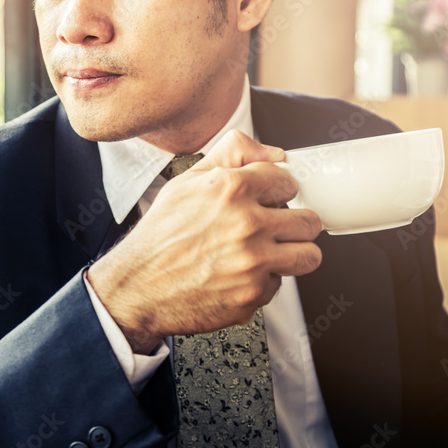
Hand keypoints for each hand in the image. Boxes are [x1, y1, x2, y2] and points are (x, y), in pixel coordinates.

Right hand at [87, 130, 322, 350]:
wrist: (138, 287)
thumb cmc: (160, 236)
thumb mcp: (187, 181)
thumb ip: (232, 154)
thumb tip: (274, 153)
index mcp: (230, 189)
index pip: (288, 181)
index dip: (280, 190)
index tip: (273, 199)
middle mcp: (246, 224)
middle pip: (309, 221)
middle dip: (297, 223)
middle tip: (278, 228)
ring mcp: (252, 262)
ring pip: (309, 255)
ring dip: (294, 253)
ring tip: (273, 252)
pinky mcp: (252, 294)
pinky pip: (279, 284)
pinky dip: (263, 281)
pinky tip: (241, 275)